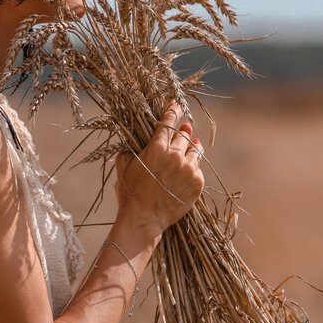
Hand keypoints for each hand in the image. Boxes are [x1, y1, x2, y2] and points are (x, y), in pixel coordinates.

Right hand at [114, 98, 204, 233]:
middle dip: (182, 131)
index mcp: (156, 148)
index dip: (173, 110)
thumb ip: (128, 150)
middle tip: (184, 129)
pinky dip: (193, 166)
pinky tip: (189, 168)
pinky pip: (198, 168)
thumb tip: (131, 143)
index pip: (168, 121)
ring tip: (192, 144)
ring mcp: (189, 169)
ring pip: (196, 150)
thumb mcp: (123, 167)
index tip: (177, 104)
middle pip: (183, 135)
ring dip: (193, 146)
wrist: (144, 218)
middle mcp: (175, 155)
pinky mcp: (197, 183)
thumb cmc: (130, 193)